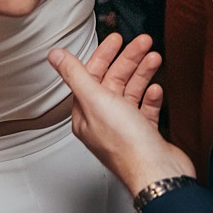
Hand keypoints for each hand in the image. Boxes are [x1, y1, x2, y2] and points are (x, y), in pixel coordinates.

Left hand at [50, 33, 192, 194]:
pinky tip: (155, 89)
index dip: (104, 54)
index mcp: (86, 114)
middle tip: (143, 42)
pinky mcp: (144, 135)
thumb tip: (55, 55)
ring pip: (131, 92)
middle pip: (114, 80)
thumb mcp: (96, 100)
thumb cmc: (127, 145)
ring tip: (154, 58)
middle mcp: (103, 121)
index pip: (91, 75)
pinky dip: (150, 96)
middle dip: (129, 59)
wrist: (157, 173)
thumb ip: (75, 75)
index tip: (116, 38)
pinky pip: (145, 109)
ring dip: (142, 73)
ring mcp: (125, 128)